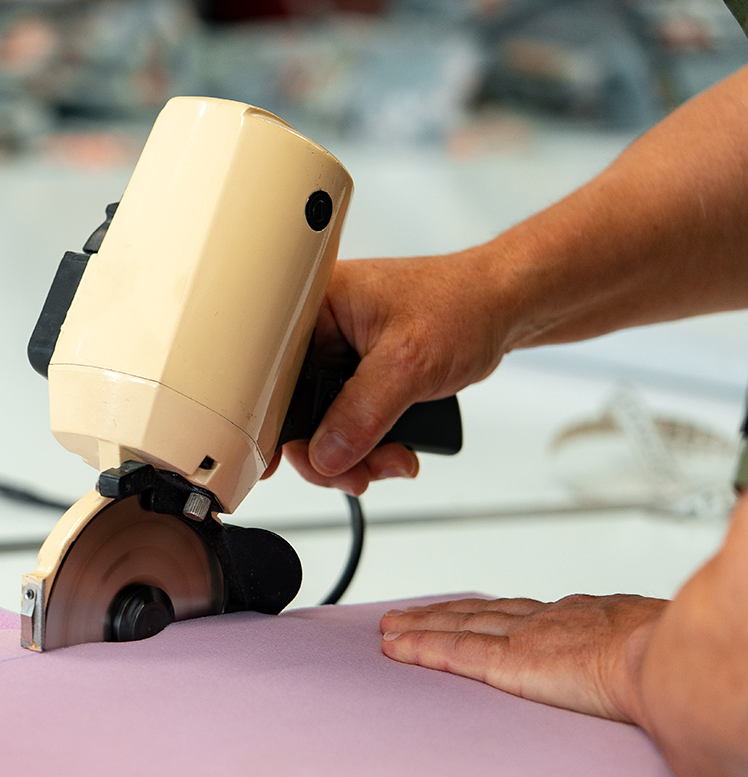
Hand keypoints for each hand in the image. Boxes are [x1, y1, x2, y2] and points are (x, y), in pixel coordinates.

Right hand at [275, 253, 515, 494]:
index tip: (270, 464)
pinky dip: (370, 448)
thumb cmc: (464, 303)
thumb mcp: (409, 361)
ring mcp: (340, 359)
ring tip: (392, 461)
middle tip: (354, 474)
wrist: (505, 306)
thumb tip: (327, 454)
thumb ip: (363, 413)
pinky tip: (397, 451)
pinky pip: (348, 425)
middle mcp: (319, 333)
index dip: (271, 423)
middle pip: (296, 411)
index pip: (272, 375)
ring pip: (323, 427)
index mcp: (314, 308)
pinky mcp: (360, 379)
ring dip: (355, 457)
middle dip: (327, 453)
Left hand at [377, 595, 665, 724]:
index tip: (471, 610)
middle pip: (481, 613)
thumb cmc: (675, 662)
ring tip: (391, 628)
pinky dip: (421, 649)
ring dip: (420, 628)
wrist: (670, 662)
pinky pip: (453, 654)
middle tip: (409, 614)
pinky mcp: (508, 663)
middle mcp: (548, 621)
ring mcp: (525, 639)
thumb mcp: (655, 647)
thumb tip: (657, 674)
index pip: (525, 613)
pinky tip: (396, 649)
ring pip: (458, 627)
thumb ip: (639, 658)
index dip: (491, 611)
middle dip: (443, 614)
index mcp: (585, 618)